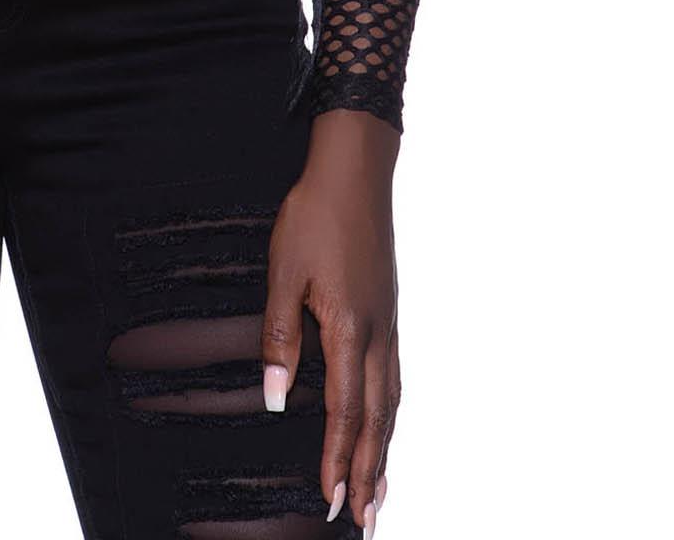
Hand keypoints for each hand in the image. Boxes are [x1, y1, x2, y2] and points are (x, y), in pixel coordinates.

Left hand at [261, 110, 399, 535]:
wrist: (357, 170)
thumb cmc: (317, 214)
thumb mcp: (285, 271)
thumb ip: (280, 336)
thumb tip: (278, 398)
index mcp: (350, 329)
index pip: (346, 412)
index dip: (337, 460)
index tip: (330, 501)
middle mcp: (379, 335)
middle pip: (378, 420)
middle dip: (369, 473)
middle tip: (366, 521)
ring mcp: (390, 324)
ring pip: (392, 403)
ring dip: (385, 450)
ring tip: (380, 491)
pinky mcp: (390, 312)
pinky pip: (395, 378)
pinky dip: (392, 415)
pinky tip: (385, 425)